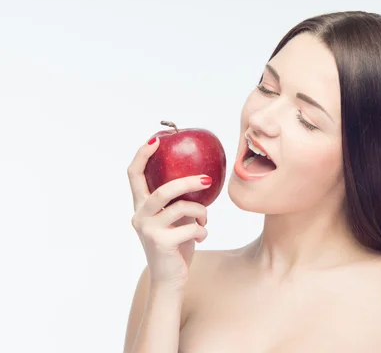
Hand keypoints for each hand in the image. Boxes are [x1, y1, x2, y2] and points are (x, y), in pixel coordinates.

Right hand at [127, 136, 210, 290]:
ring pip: (181, 207)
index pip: (134, 175)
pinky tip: (201, 237)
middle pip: (163, 189)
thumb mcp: (175, 220)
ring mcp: (148, 229)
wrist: (169, 280)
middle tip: (207, 179)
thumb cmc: (175, 246)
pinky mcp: (160, 243)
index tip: (156, 140)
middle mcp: (140, 216)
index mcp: (141, 207)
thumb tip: (202, 177)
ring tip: (205, 220)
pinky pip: (191, 227)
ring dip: (201, 212)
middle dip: (188, 182)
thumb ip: (178, 202)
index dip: (142, 155)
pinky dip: (202, 230)